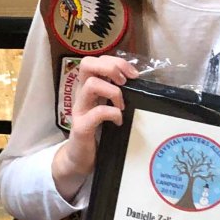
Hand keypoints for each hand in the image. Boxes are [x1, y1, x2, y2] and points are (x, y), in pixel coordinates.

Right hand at [52, 56, 138, 197]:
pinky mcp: (81, 126)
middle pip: (87, 64)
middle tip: (124, 81)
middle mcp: (81, 94)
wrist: (79, 159)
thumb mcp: (106, 108)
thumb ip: (115, 95)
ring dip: (113, 91)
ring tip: (121, 105)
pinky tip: (119, 122)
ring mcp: (79, 109)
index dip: (116, 61)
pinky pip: (97, 113)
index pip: (96, 60)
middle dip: (110, 67)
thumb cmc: (97, 132)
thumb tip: (139, 84)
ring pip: (91, 85)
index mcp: (88, 87)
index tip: (132, 75)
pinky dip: (113, 114)